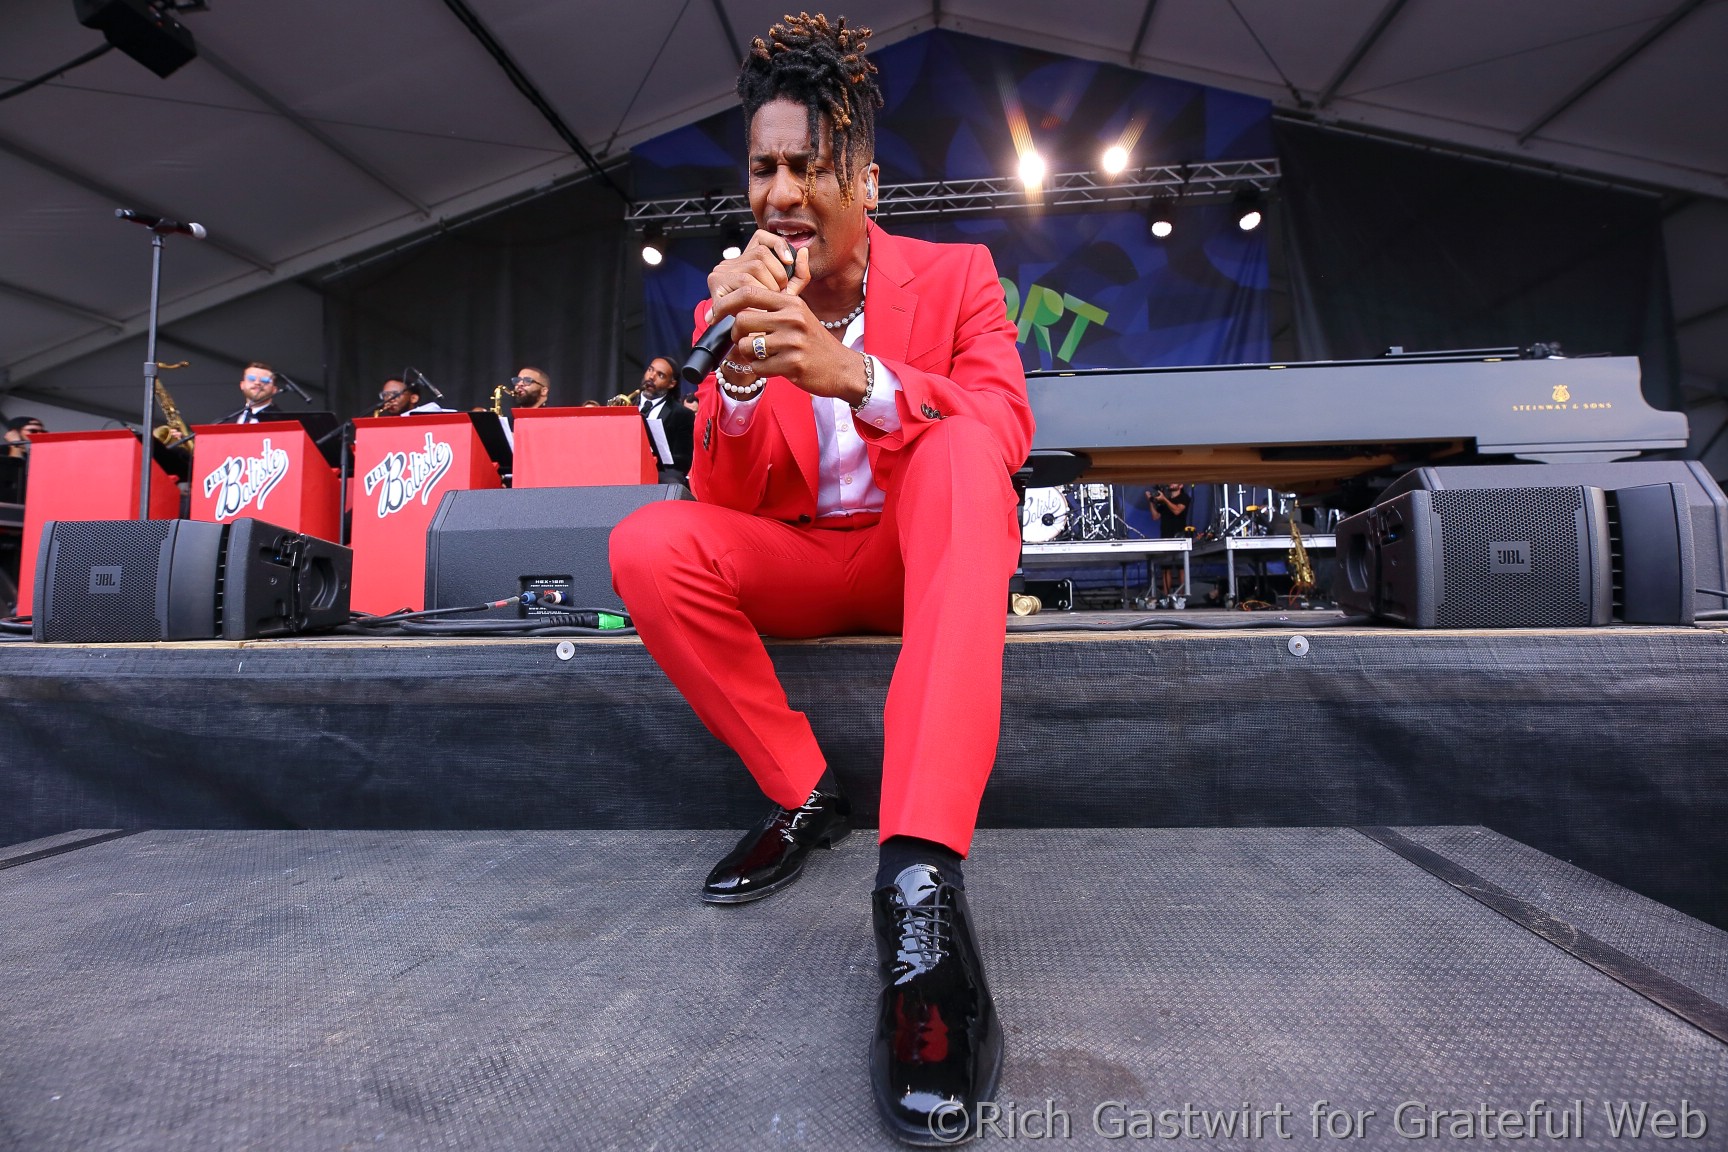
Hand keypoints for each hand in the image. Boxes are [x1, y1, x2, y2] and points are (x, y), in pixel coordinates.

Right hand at [703, 229, 809, 324]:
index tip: (790, 261)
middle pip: (760, 253)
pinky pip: (744, 281)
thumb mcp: (788, 292)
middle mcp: (731, 262)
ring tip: (768, 301)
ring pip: (754, 266)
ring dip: (768, 285)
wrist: (754, 339)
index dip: (777, 245)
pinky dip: (758, 292)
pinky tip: (760, 303)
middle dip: (776, 275)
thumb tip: (803, 251)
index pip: (761, 238)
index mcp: (745, 261)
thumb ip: (799, 274)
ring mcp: (722, 271)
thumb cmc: (770, 313)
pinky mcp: (715, 283)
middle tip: (777, 295)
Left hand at [718, 286, 867, 402]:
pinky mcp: (793, 364)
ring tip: (762, 356)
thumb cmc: (814, 341)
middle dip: (736, 335)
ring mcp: (792, 342)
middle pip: (742, 320)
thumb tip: (739, 297)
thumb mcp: (800, 313)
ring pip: (748, 346)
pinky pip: (758, 367)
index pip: (748, 293)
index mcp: (791, 302)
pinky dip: (759, 370)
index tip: (716, 314)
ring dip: (748, 355)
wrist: (841, 367)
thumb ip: (774, 303)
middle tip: (744, 341)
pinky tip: (772, 367)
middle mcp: (791, 318)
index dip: (726, 303)